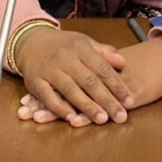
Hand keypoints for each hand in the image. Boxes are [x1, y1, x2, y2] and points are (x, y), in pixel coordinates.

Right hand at [18, 36, 161, 126]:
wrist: (31, 41)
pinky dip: (59, 108)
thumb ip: (104, 53)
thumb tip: (123, 62)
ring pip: (70, 90)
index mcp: (81, 48)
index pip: (103, 69)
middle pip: (89, 82)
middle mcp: (65, 58)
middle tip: (121, 116)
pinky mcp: (34, 81)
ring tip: (102, 119)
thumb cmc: (63, 45)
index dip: (117, 86)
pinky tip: (72, 118)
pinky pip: (47, 97)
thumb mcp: (84, 43)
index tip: (130, 101)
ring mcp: (49, 70)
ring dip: (87, 106)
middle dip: (107, 100)